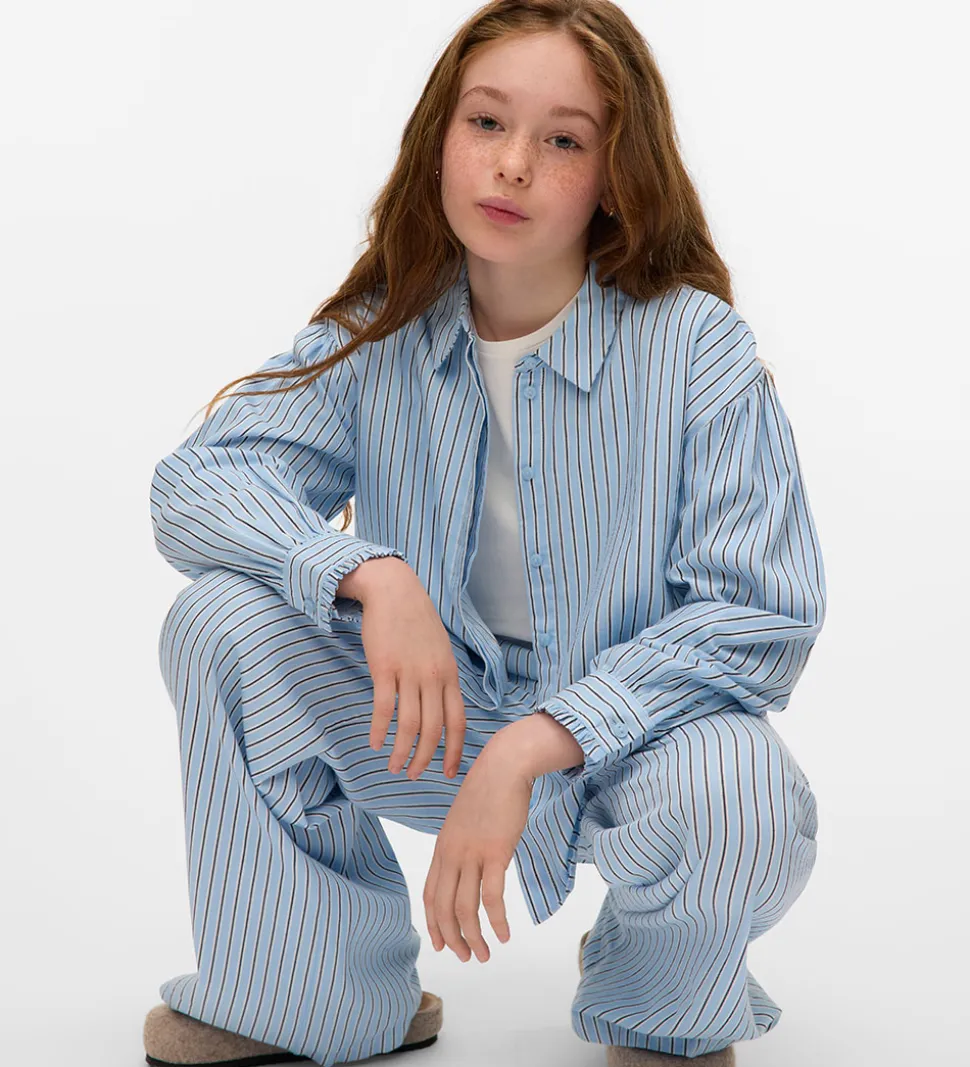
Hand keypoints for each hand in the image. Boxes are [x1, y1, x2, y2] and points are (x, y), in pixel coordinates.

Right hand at [354, 559, 465, 778]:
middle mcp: (433, 677)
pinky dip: (379, 729)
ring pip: (409, 724)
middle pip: (433, 729)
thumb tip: (440, 704)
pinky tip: (374, 742)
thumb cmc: (415, 619)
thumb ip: (441, 676)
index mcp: (449, 674)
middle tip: (414, 776)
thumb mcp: (439, 648)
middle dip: (425, 759)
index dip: (454, 751)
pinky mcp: (384, 668)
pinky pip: (383, 707)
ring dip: (401, 751)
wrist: (394, 590)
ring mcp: (409, 673)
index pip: (457, 721)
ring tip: (393, 767)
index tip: (448, 772)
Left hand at [423, 741, 534, 962]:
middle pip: (443, 907)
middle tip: (466, 957)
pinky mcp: (495, 851)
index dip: (434, 923)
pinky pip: (492, 896)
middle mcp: (451, 853)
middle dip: (452, 938)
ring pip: (465, 907)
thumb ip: (463, 844)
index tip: (442, 943)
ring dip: (473, 937)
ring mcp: (471, 853)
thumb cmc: (489, 790)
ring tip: (485, 954)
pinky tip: (504, 934)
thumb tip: (470, 867)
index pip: (430, 894)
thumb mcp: (466, 819)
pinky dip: (496, 920)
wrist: (504, 766)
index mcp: (442, 847)